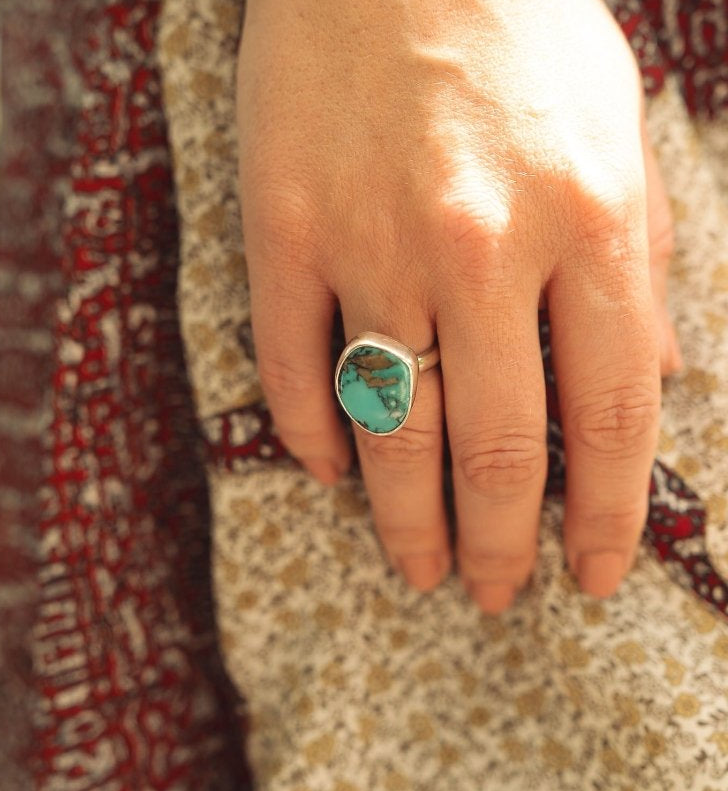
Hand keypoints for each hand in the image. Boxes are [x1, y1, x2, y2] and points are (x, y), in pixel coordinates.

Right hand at [236, 0, 681, 612]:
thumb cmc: (519, 31)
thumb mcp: (618, 131)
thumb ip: (637, 267)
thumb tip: (650, 381)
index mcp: (585, 220)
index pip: (609, 415)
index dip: (605, 518)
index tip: (591, 578)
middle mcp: (478, 247)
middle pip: (493, 445)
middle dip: (497, 542)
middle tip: (490, 594)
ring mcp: (368, 240)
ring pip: (389, 426)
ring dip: (404, 516)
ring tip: (417, 567)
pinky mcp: (281, 228)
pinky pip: (290, 362)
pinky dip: (310, 432)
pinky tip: (329, 471)